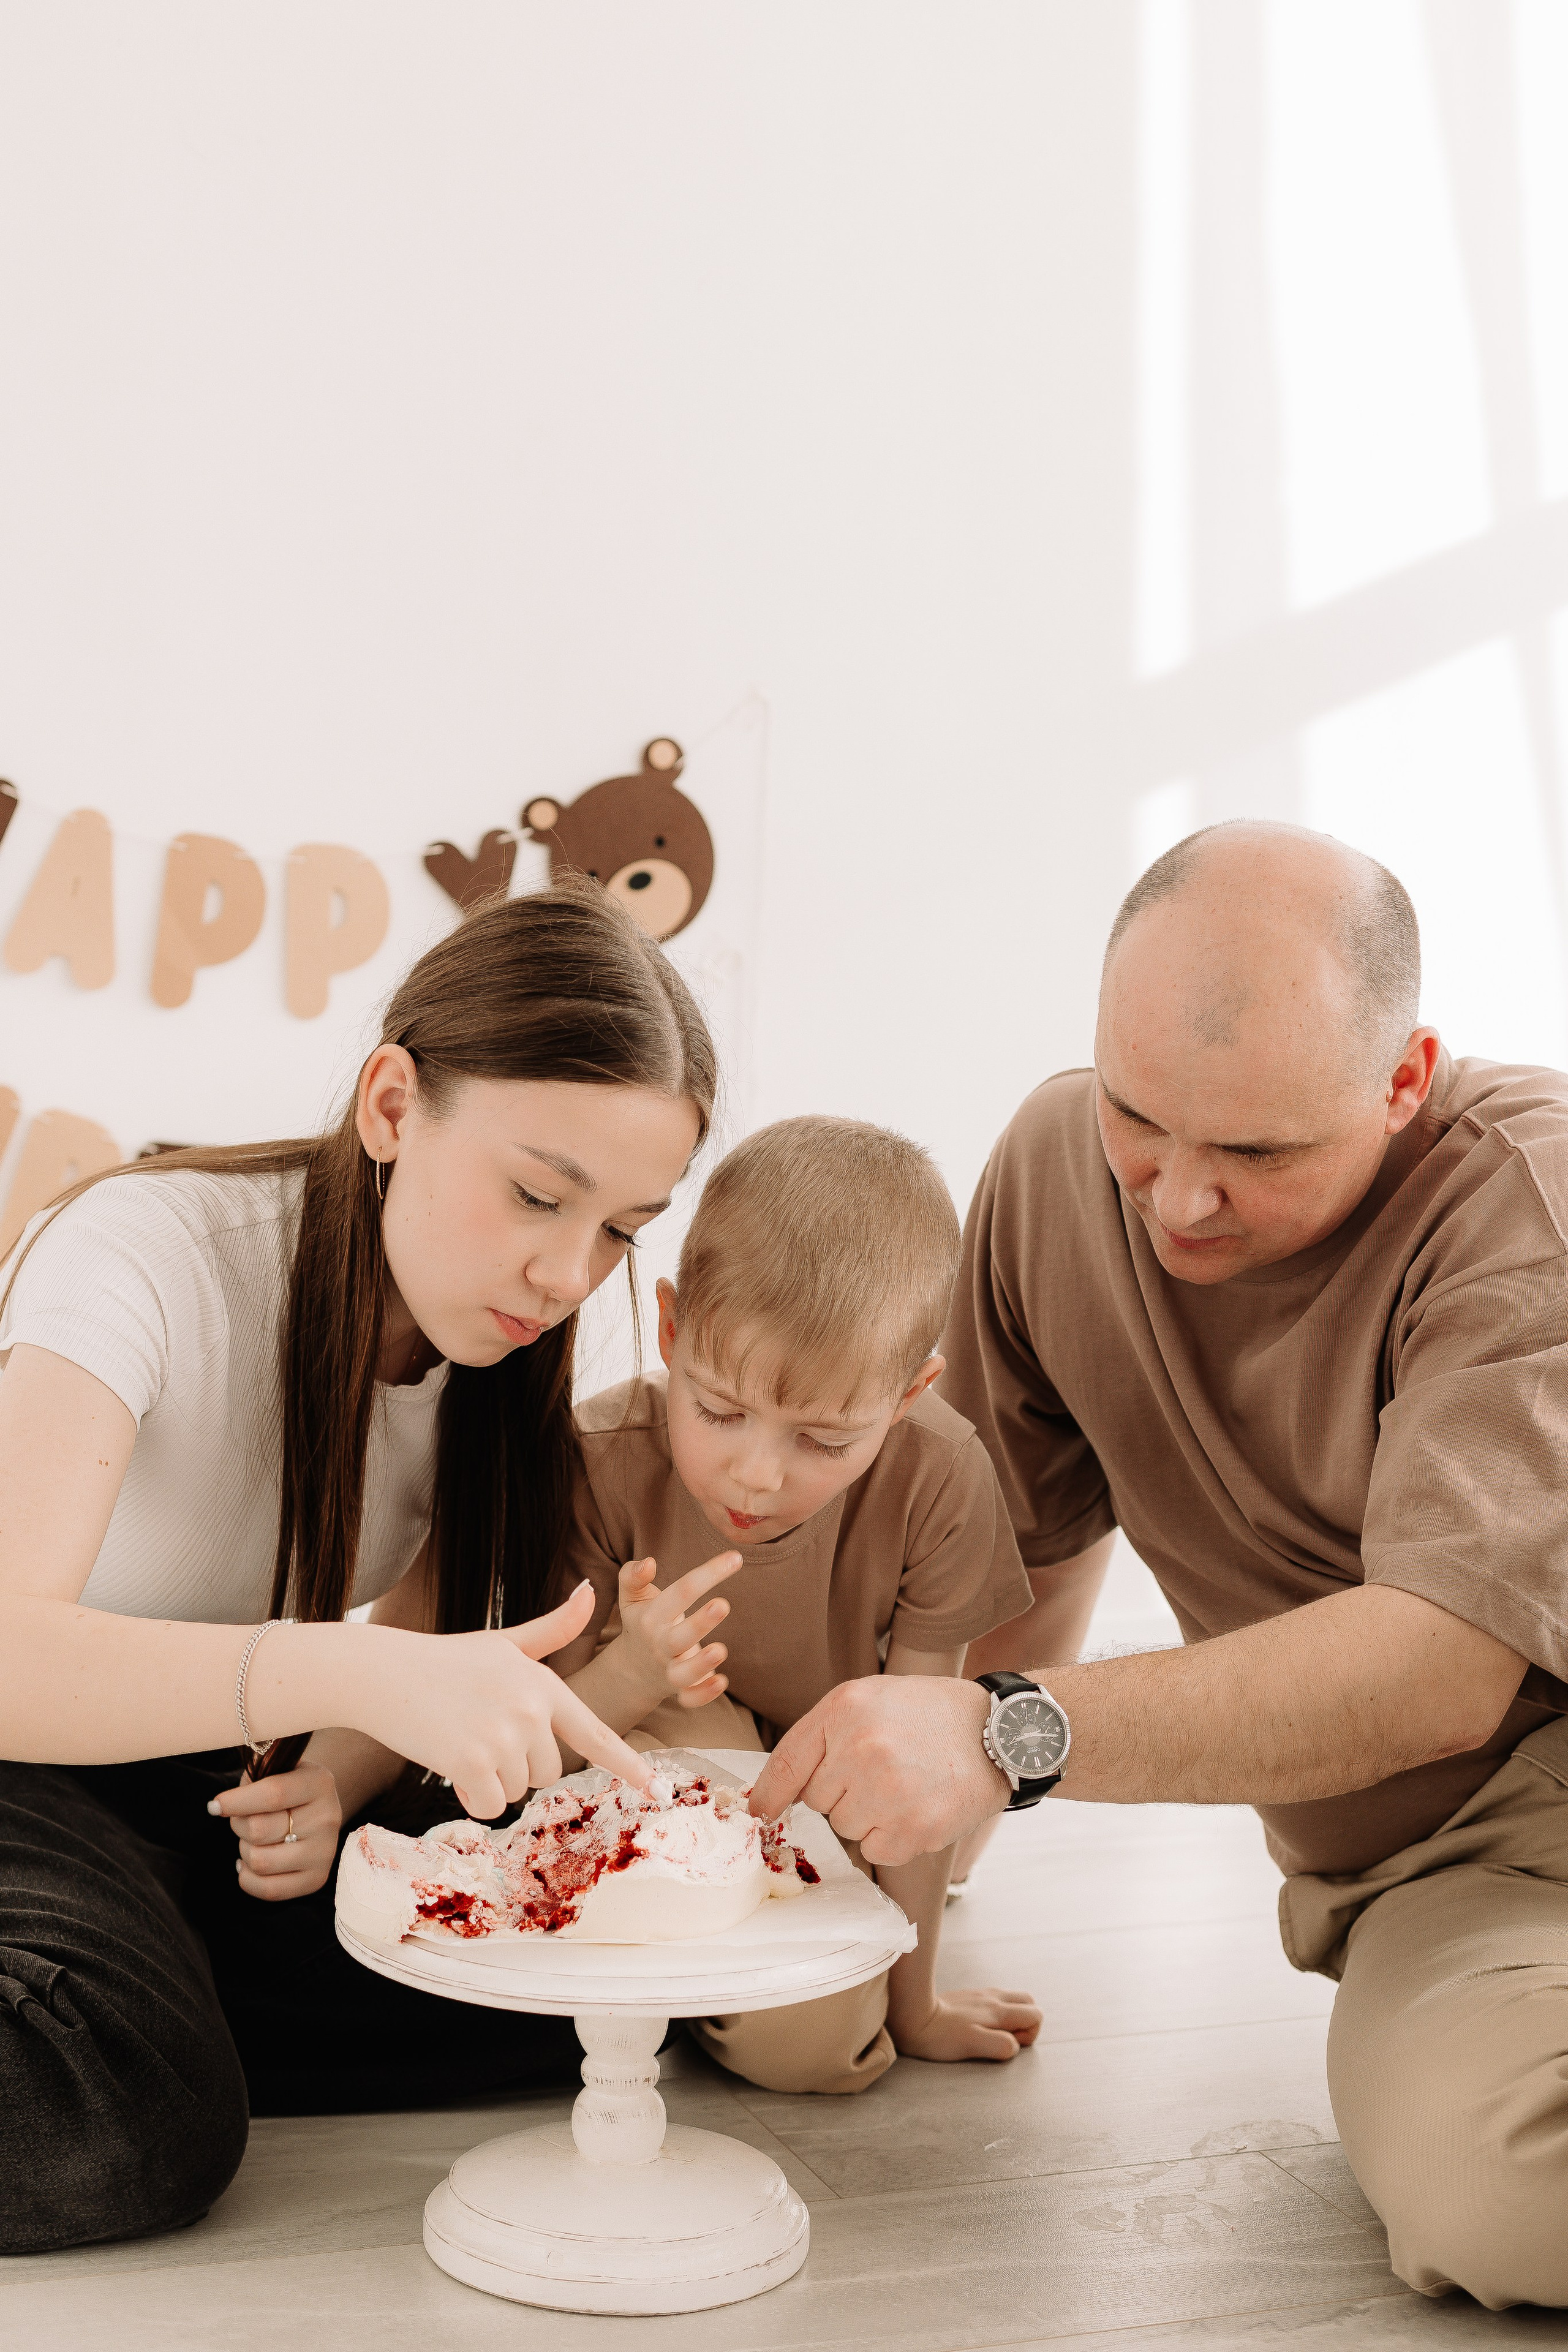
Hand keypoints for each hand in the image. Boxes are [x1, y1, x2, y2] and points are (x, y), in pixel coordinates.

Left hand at [211, 1762, 342, 1902]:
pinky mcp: (316, 1878)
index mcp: (319, 1783)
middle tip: (241, 1819)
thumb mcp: (277, 1766)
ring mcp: (324, 1852)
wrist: (318, 1809)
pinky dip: (249, 1877)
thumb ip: (253, 1772)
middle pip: (260, 1830)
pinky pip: (269, 1890)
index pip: (273, 1794)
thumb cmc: (288, 1786)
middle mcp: (327, 1818)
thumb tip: (224, 1802)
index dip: (237, 1801)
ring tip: (252, 1840)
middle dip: (239, 1825)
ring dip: (245, 1851)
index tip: (214, 1806)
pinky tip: (250, 1862)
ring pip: (260, 1861)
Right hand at [362, 1580, 653, 1818]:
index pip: (594, 1731)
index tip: (652, 1786)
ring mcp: (504, 1736)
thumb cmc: (444, 1660)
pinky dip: (469, 1797)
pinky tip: (448, 1764)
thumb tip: (590, 1591)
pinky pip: (488, 1806)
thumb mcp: (504, 1643)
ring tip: (460, 1738)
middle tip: (480, 1731)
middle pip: (548, 1773)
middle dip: (516, 1765)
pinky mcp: (473, 1762)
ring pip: (515, 1791)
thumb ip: (553, 1629)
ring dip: (489, 1779)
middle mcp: (531, 1710)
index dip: (625, 1762)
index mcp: (543, 1684)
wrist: (382, 1672)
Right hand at [615, 1550, 741, 1710]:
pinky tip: (722, 1681)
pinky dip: (704, 1695)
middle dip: (700, 1623)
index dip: (708, 1574)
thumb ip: (634, 1576)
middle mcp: (660, 1645)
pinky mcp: (681, 1690)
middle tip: (723, 1605)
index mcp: (651, 1618)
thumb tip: (649, 1563)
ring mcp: (670, 1670)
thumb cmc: (642, 1621)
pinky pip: (690, 1698)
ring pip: (684, 1673)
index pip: (681, 1593)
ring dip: (702, 1663)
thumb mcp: (632, 1597)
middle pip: (678, 1637)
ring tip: (721, 1650)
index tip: (736, 1558)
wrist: (633, 1667)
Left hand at [748, 1675, 1007, 1864]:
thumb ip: (819, 1736)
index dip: (769, 1795)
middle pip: (817, 1801)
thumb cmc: (926, 1714)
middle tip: (880, 1771)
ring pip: (845, 1828)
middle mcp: (861, 1748)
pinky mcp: (914, 1828)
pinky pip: (875, 1850)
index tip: (759, 1813)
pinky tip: (917, 1807)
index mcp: (845, 1710)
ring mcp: (888, 1791)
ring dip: (866, 1817)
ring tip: (903, 1785)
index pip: (785, 1764)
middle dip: (841, 1792)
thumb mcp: (867, 1699)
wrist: (998, 1730)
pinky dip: (892, 1837)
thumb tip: (771, 1795)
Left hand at [887, 1986, 1042, 2062]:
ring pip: (1012, 2000)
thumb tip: (1015, 2046)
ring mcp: (980, 1995)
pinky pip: (994, 2001)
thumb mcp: (972, 2045)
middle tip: (1004, 2039)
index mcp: (998, 2010)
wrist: (910, 2015)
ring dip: (1012, 2017)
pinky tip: (978, 2025)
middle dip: (1027, 2023)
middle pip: (1028, 2002)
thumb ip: (999, 2044)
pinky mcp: (968, 1997)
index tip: (1008, 2044)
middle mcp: (993, 1998)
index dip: (1030, 2034)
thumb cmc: (940, 2036)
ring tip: (991, 2033)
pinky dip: (997, 2013)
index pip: (1036, 2013)